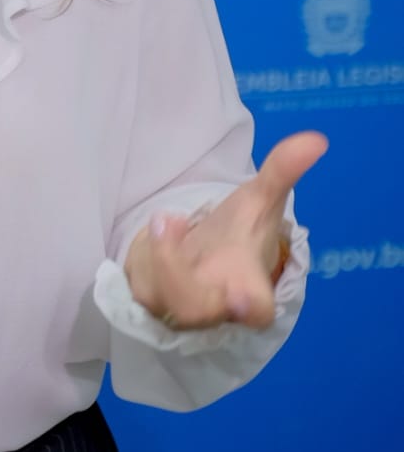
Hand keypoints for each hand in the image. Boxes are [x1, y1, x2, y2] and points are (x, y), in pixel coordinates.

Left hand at [125, 130, 327, 330]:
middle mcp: (211, 307)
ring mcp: (174, 305)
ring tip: (166, 218)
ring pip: (156, 294)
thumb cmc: (235, 235)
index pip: (256, 311)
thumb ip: (282, 172)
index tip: (244, 302)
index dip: (250, 309)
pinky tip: (158, 232)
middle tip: (171, 220)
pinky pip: (137, 280)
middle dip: (175, 269)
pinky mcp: (147, 296)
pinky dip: (143, 252)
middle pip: (192, 306)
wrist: (198, 256)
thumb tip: (315, 140)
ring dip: (157, 253)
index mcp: (248, 290)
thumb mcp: (258, 201)